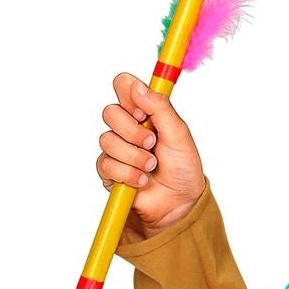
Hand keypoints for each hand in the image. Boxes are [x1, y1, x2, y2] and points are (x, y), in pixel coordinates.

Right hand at [100, 73, 205, 238]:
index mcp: (144, 111)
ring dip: (134, 156)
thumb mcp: (179, 134)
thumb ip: (160, 107)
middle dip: (133, 131)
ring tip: (151, 166)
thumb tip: (138, 87)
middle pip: (110, 112)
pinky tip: (142, 180)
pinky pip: (106, 164)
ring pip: (107, 140)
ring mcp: (116, 148)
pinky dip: (128, 173)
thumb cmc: (182, 167)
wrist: (180, 203)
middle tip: (152, 143)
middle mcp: (127, 127)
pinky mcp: (109, 171)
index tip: (144, 112)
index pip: (122, 85)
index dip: (128, 94)